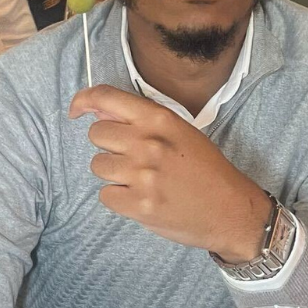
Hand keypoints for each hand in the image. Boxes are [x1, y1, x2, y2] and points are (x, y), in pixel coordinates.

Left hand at [69, 84, 270, 259]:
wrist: (230, 210)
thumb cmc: (206, 169)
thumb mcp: (179, 131)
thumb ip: (140, 119)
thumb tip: (98, 109)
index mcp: (160, 119)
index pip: (107, 97)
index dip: (84, 100)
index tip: (77, 110)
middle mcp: (148, 143)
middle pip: (97, 134)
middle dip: (109, 145)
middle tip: (132, 157)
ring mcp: (143, 175)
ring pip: (97, 165)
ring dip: (113, 173)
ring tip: (140, 180)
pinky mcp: (139, 205)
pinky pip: (105, 195)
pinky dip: (118, 199)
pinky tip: (141, 198)